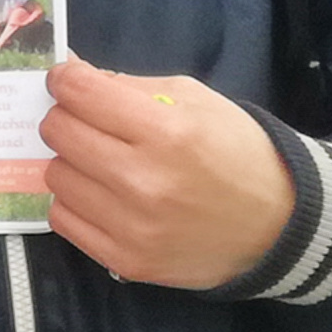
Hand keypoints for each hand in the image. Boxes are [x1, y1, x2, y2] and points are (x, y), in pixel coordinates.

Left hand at [40, 60, 295, 290]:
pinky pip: (63, 219)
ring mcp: (133, 227)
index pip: (81, 94)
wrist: (275, 224)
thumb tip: (68, 70)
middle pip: (59, 133)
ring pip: (56, 176)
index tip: (68, 81)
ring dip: (71, 161)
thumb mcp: (193, 98)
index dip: (66, 79)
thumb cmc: (234, 150)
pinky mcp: (126, 260)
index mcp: (168, 131)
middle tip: (86, 120)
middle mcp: (145, 181)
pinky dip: (75, 200)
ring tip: (101, 161)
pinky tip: (101, 193)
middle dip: (66, 116)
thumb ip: (126, 85)